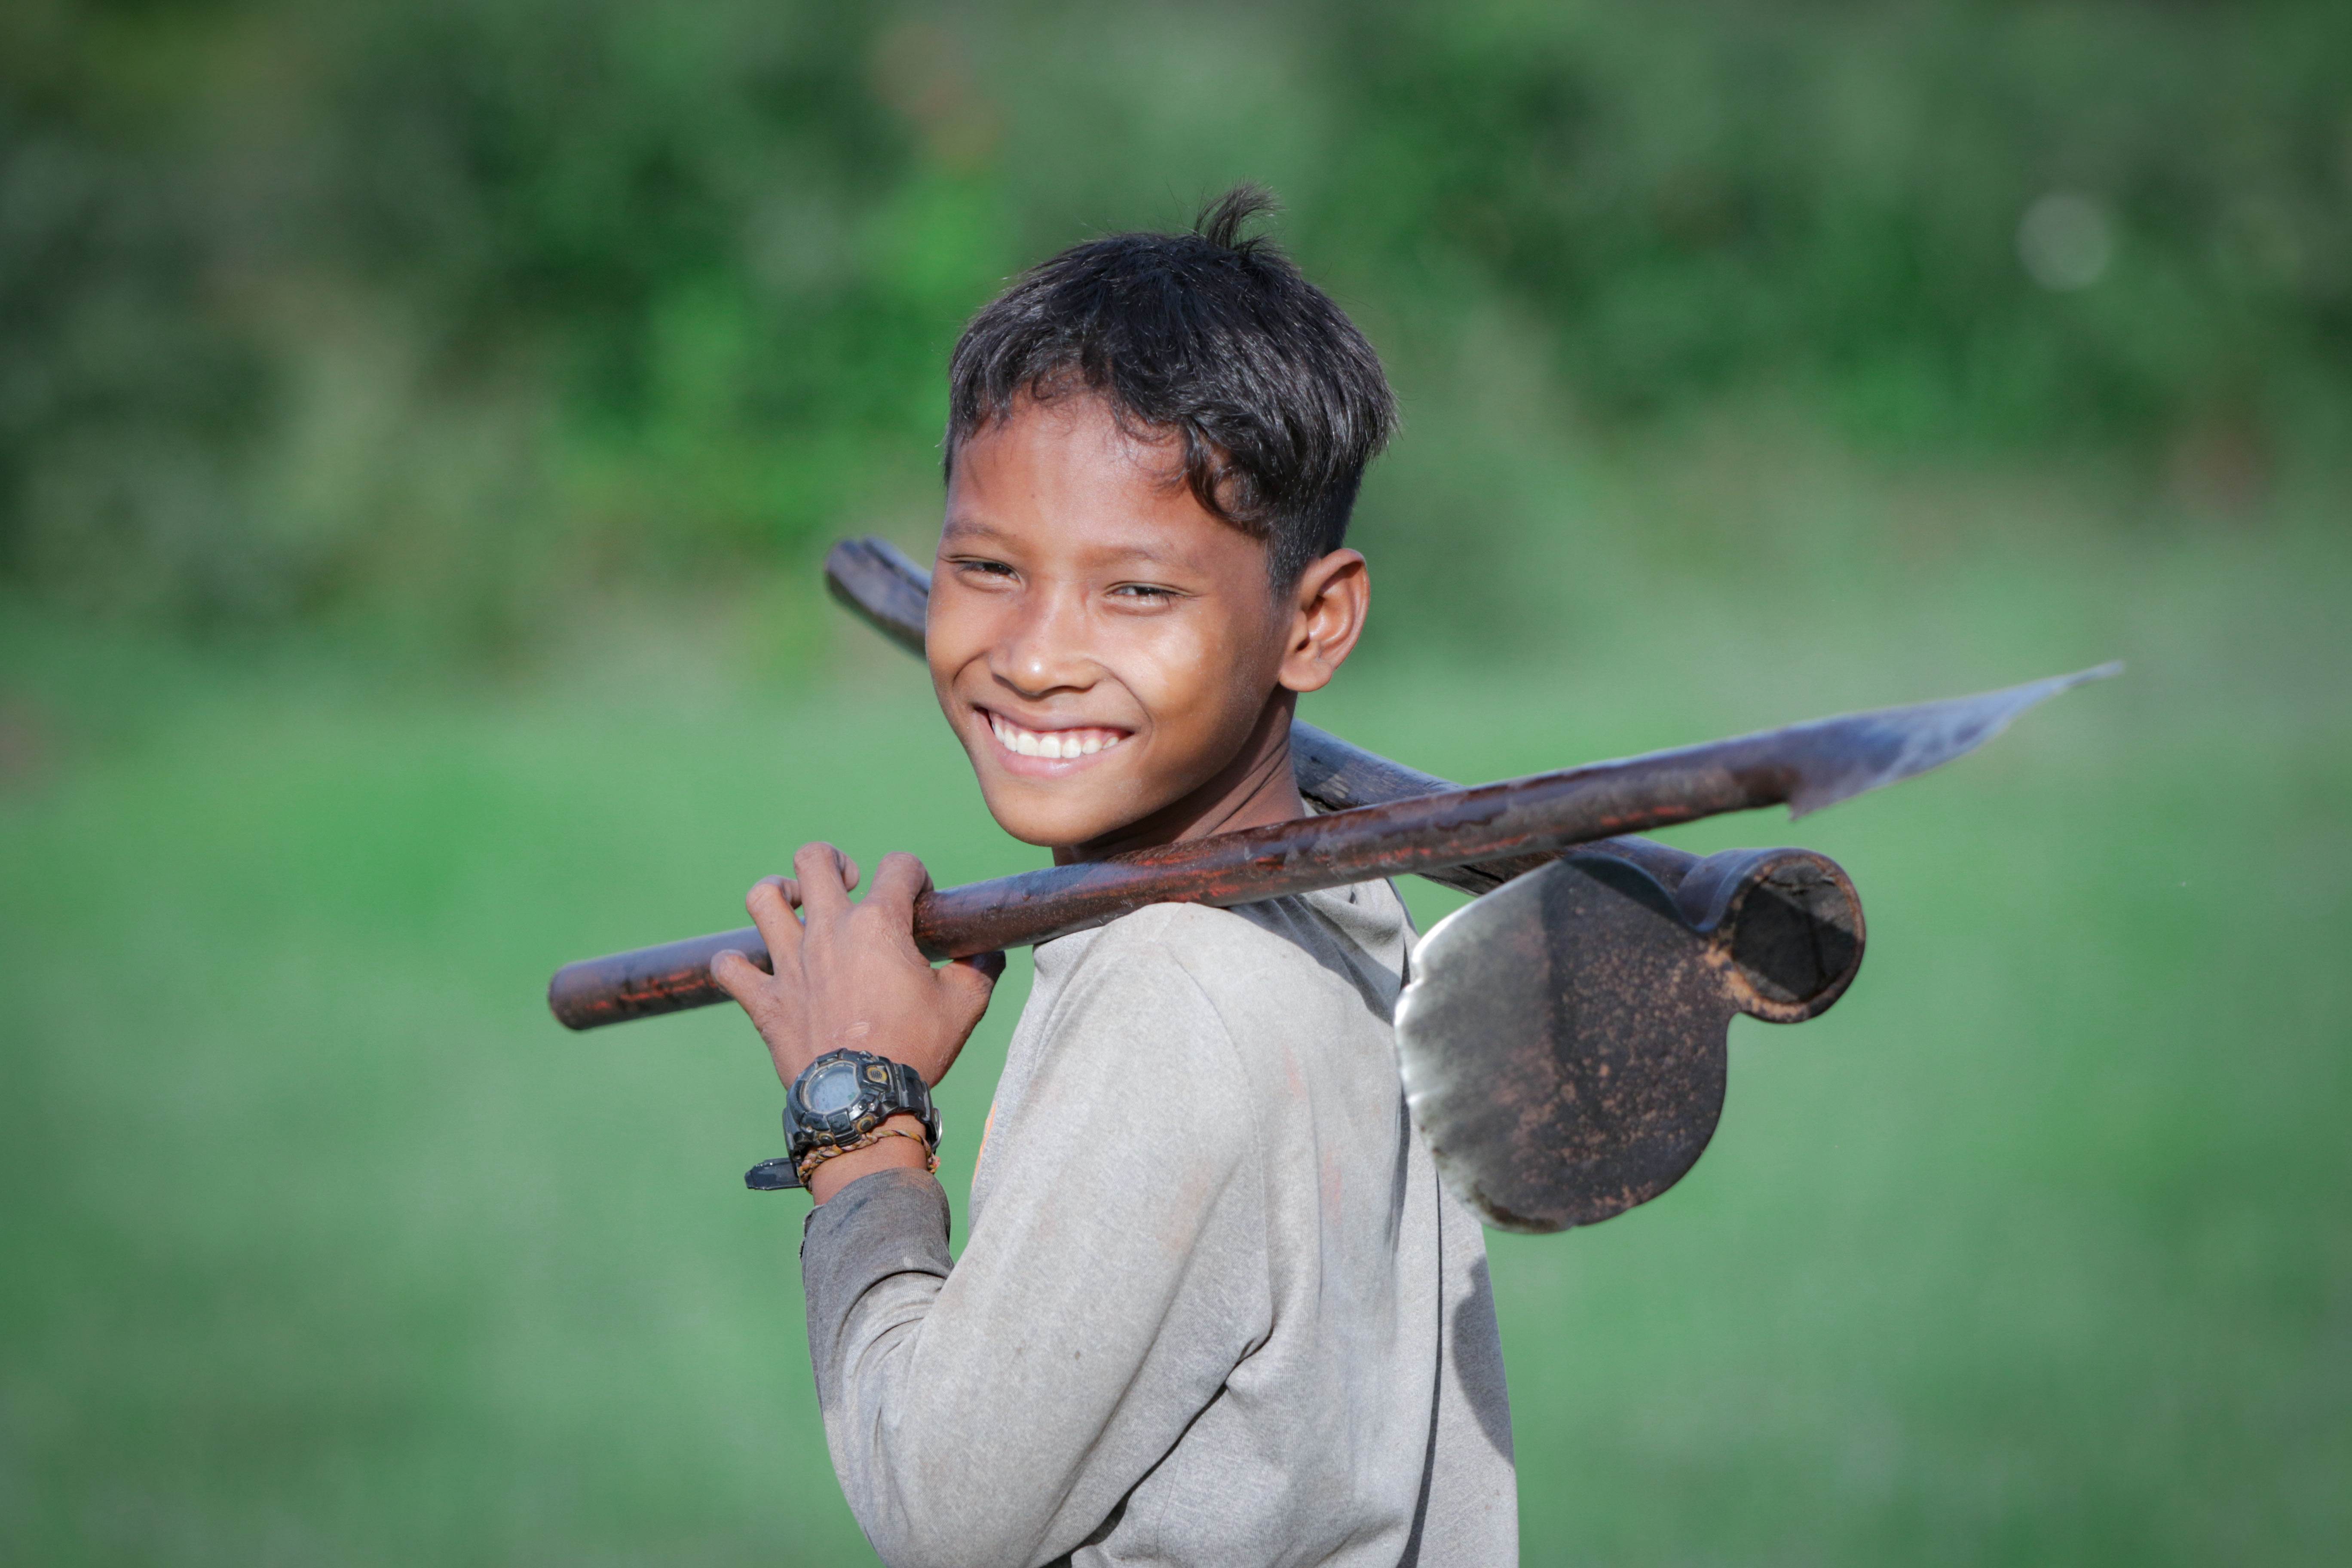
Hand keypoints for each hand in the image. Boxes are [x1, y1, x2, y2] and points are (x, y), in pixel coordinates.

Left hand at [709, 844, 1003, 1198]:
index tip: (920, 902)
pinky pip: (730, 967)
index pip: (899, 865)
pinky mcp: (765, 1000)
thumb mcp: (965, 1006)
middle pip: (814, 860)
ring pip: (763, 898)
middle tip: (849, 884)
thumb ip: (980, 968)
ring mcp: (790, 963)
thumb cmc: (916, 1051)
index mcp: (879, 924)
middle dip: (832, 861)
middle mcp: (829, 931)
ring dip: (778, 893)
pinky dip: (735, 963)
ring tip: (796, 906)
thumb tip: (987, 952)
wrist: (862, 1102)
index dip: (915, 875)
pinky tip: (752, 967)